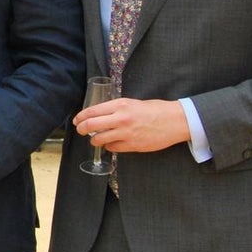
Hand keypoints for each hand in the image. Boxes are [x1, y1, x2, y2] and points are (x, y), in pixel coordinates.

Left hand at [73, 98, 188, 152]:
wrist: (175, 121)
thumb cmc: (155, 109)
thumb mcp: (132, 103)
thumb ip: (116, 108)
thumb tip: (100, 114)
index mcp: (120, 105)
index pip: (92, 111)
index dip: (81, 117)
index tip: (76, 120)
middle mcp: (121, 119)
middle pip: (91, 125)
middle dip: (82, 129)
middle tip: (80, 130)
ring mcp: (127, 133)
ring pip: (100, 139)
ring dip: (95, 140)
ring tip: (96, 138)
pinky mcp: (133, 145)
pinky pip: (113, 148)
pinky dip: (109, 146)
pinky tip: (111, 143)